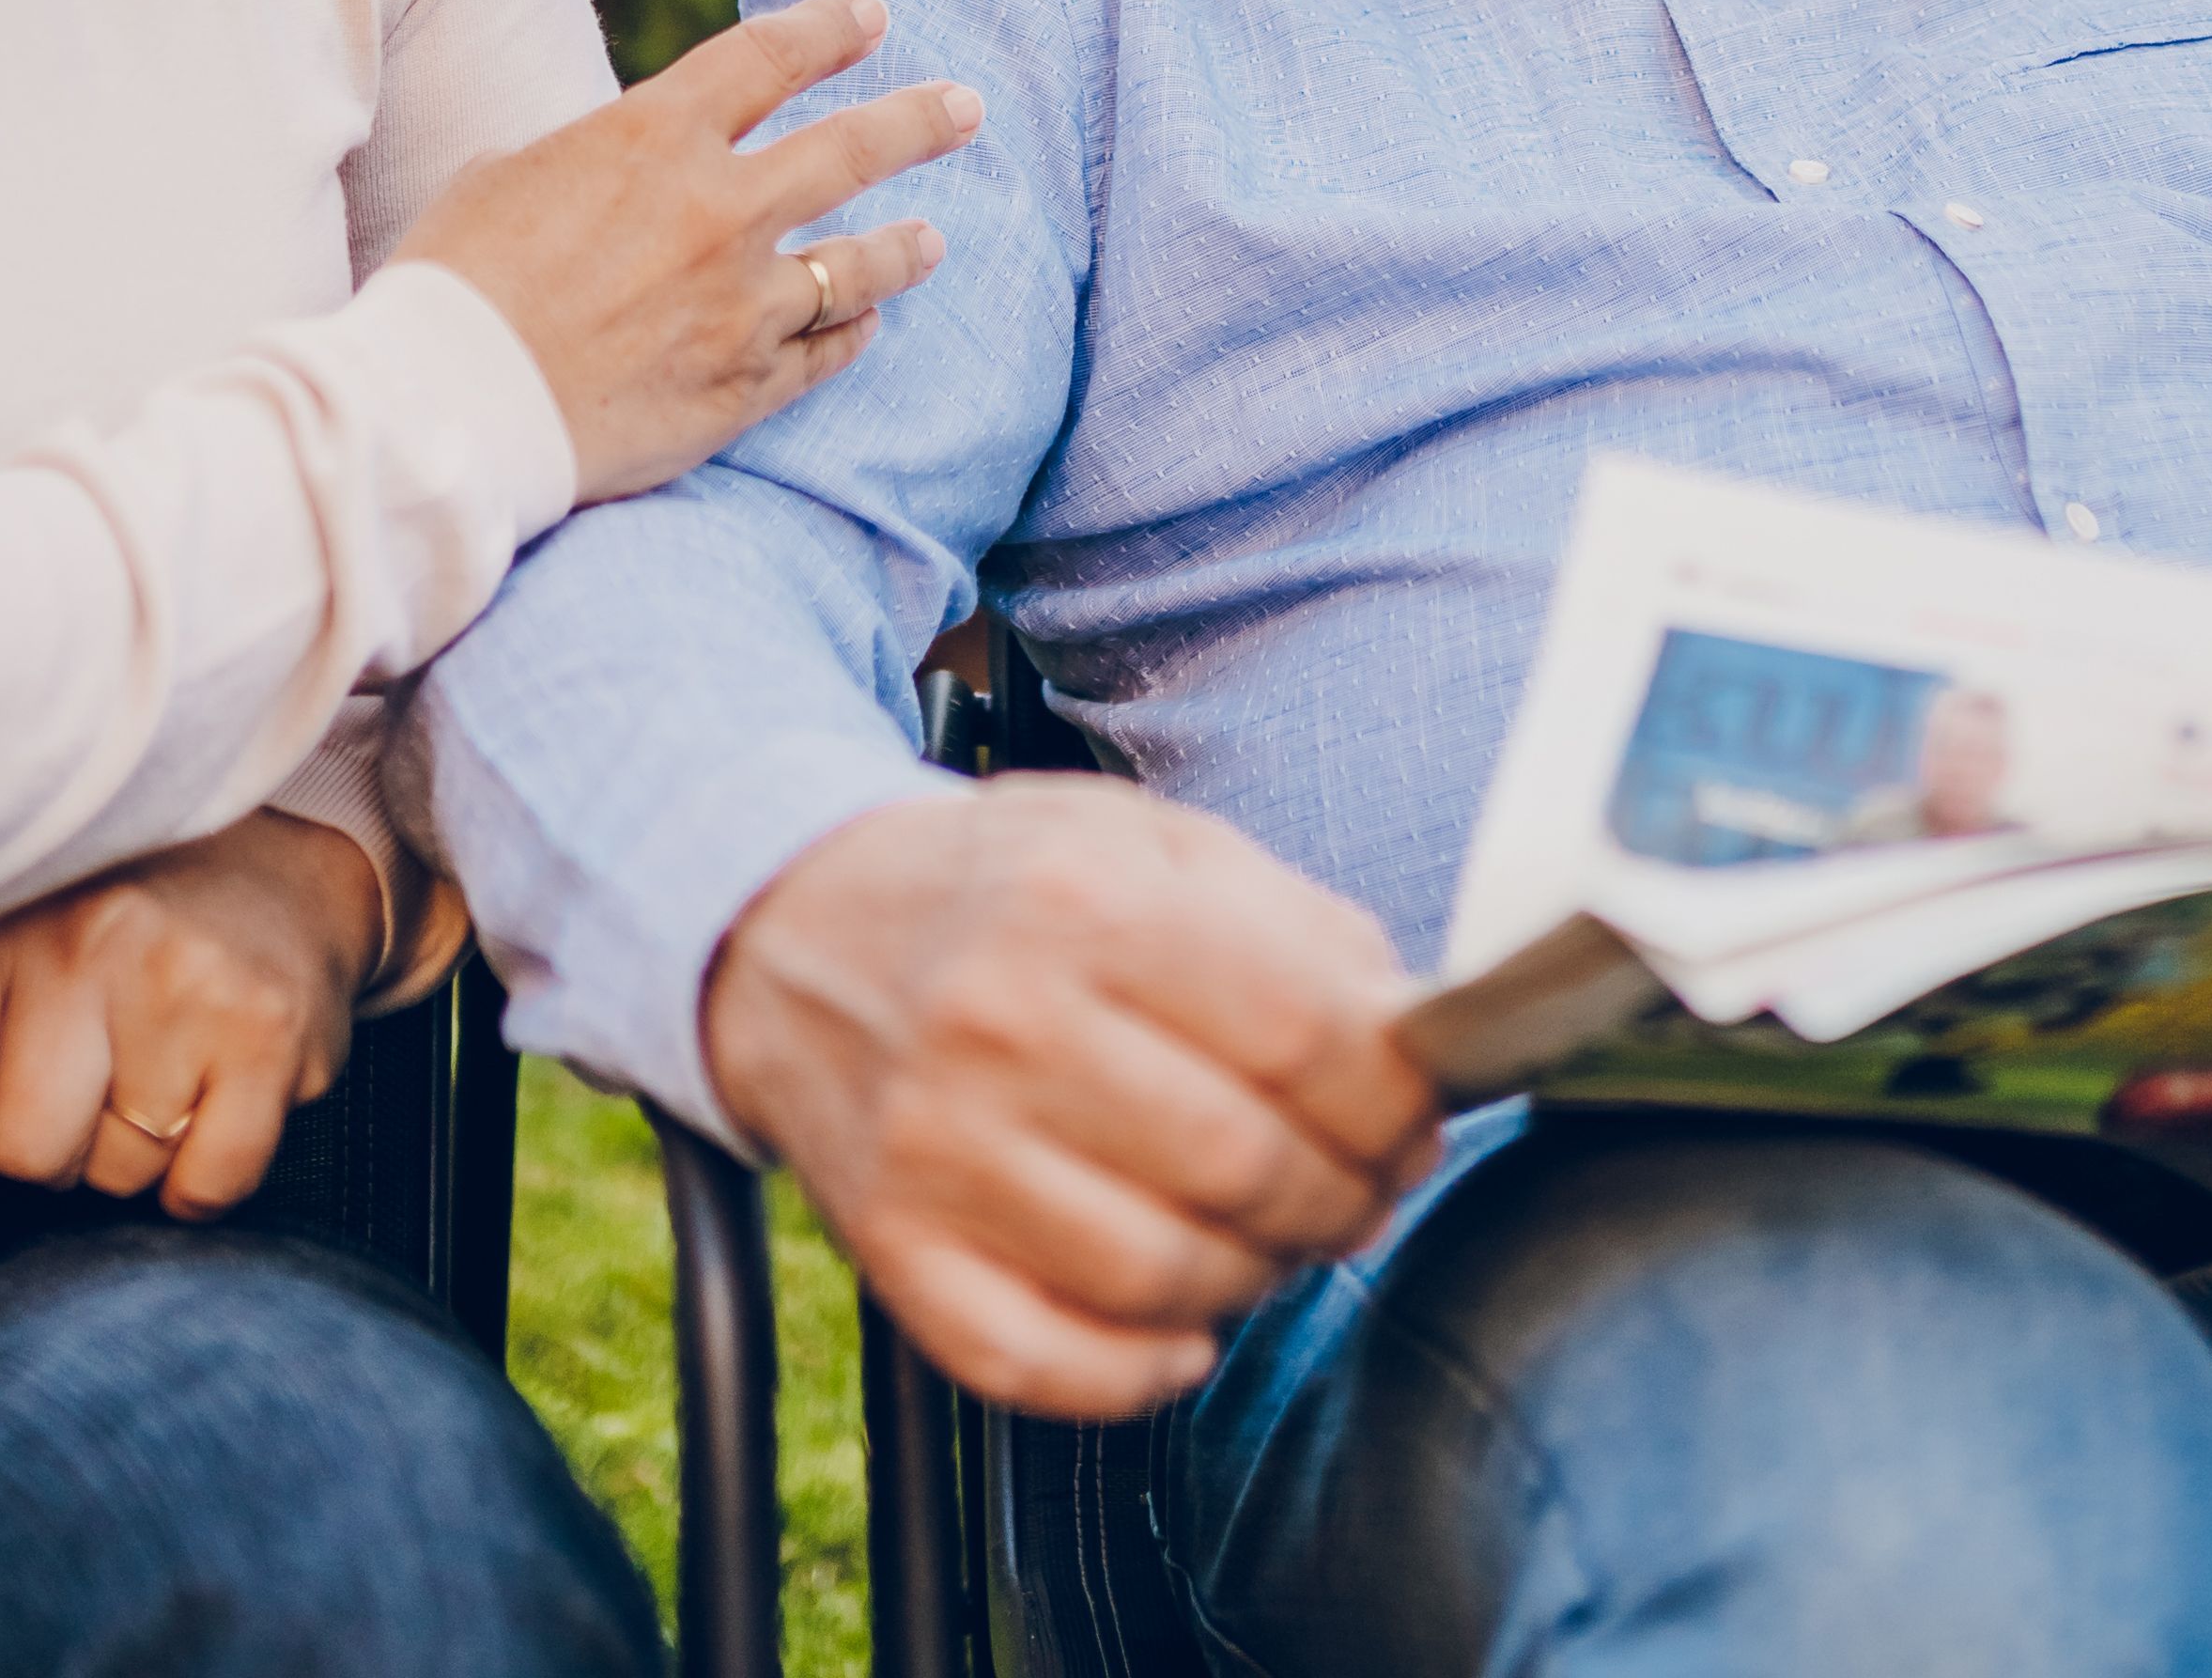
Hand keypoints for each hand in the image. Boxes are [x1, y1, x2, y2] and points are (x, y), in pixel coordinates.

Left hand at [0, 812, 384, 1300]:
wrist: (280, 877)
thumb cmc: (109, 953)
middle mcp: (84, 942)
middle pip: (28, 1154)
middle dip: (57, 1158)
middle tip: (97, 1093)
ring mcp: (182, 979)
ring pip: (121, 1173)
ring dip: (136, 1162)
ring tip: (164, 1080)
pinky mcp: (267, 1026)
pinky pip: (208, 1185)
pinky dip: (205, 1183)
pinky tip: (217, 1109)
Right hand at [396, 0, 982, 502]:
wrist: (451, 409)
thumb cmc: (454, 286)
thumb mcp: (506, 178)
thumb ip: (588, 160)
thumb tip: (609, 167)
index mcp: (652, 137)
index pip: (767, 57)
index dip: (827, 29)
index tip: (871, 15)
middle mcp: (718, 211)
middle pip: (852, 151)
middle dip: (918, 122)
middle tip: (963, 108)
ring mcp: (743, 303)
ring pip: (857, 265)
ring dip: (902, 247)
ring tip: (930, 239)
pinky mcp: (745, 387)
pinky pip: (825, 353)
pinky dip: (849, 333)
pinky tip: (864, 325)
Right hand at [704, 780, 1448, 1421]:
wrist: (796, 932)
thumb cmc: (1008, 890)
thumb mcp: (1150, 842)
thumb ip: (1295, 924)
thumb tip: (1414, 1036)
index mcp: (1083, 900)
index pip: (1302, 1035)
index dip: (1393, 1100)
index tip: (1414, 1119)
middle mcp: (1002, 1023)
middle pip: (1243, 1164)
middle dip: (1342, 1197)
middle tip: (1358, 1190)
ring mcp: (937, 1147)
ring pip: (1161, 1277)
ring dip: (1254, 1278)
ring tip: (1267, 1238)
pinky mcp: (892, 1247)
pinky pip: (1043, 1364)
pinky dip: (1140, 1370)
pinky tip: (1178, 1322)